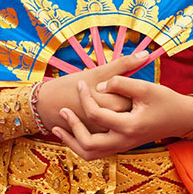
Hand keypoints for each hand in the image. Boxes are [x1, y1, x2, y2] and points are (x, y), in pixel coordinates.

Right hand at [36, 52, 150, 132]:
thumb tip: (146, 54)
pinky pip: (114, 130)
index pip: (137, 97)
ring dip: (123, 112)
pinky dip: (115, 120)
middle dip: (130, 99)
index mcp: (113, 104)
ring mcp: (106, 134)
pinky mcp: (99, 139)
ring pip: (124, 121)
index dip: (136, 88)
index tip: (130, 82)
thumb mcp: (96, 72)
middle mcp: (112, 123)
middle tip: (123, 91)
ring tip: (114, 101)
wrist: (47, 106)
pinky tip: (109, 111)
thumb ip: (123, 64)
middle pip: (133, 110)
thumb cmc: (70, 86)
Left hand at [52, 76, 192, 159]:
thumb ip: (120, 83)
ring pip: (90, 154)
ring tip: (58, 129)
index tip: (80, 83)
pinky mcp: (122, 146)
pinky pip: (97, 152)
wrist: (181, 118)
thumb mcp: (145, 86)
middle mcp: (124, 141)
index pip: (96, 114)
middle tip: (62, 111)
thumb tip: (98, 87)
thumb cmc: (165, 100)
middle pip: (88, 144)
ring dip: (72, 142)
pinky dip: (82, 144)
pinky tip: (74, 132)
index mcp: (129, 126)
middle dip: (72, 128)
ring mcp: (123, 146)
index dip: (84, 97)